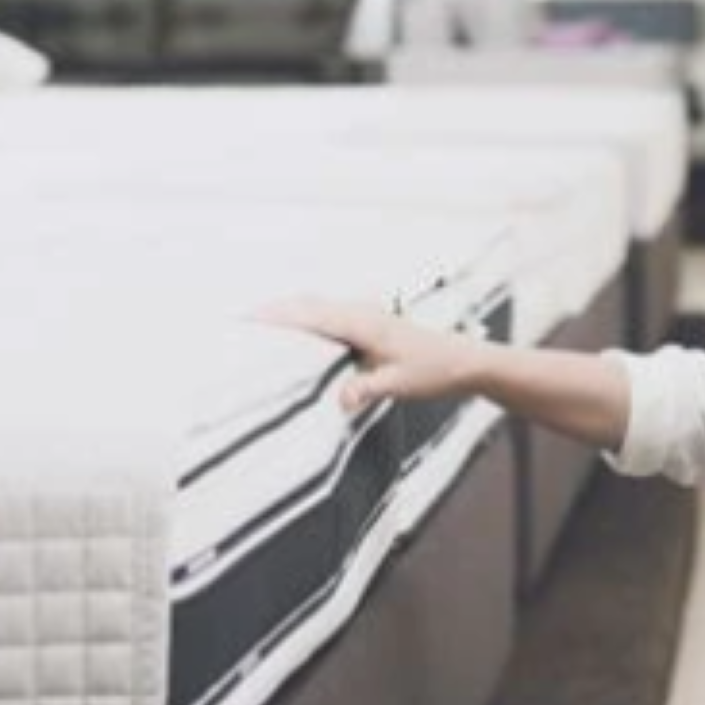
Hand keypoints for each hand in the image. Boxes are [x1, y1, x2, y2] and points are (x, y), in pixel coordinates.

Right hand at [255, 298, 486, 412]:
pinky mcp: (369, 324)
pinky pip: (328, 316)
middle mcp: (362, 313)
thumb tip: (339, 399)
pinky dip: (306, 318)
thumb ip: (369, 389)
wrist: (465, 361)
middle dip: (274, 311)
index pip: (312, 316)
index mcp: (364, 324)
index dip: (278, 316)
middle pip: (308, 305)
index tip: (249, 318)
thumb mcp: (402, 384)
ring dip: (289, 313)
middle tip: (239, 321)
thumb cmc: (436, 371)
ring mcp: (366, 316)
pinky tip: (296, 333)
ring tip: (257, 325)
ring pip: (317, 307)